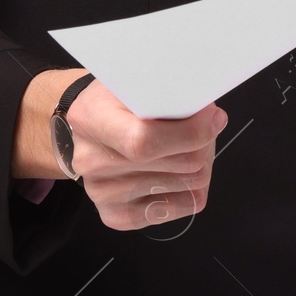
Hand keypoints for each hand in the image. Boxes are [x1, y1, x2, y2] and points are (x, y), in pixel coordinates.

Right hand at [14, 68, 225, 229]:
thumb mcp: (132, 79)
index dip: (189, 132)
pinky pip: (183, 206)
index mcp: (91, 118)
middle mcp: (92, 162)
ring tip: (189, 143)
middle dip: (204, 143)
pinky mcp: (117, 216)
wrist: (82, 128)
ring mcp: (103, 194)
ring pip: (188, 185)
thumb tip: (208, 111)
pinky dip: (192, 186)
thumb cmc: (115, 99)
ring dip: (201, 162)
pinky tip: (180, 168)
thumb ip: (165, 89)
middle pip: (177, 165)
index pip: (145, 141)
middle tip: (206, 125)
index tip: (213, 117)